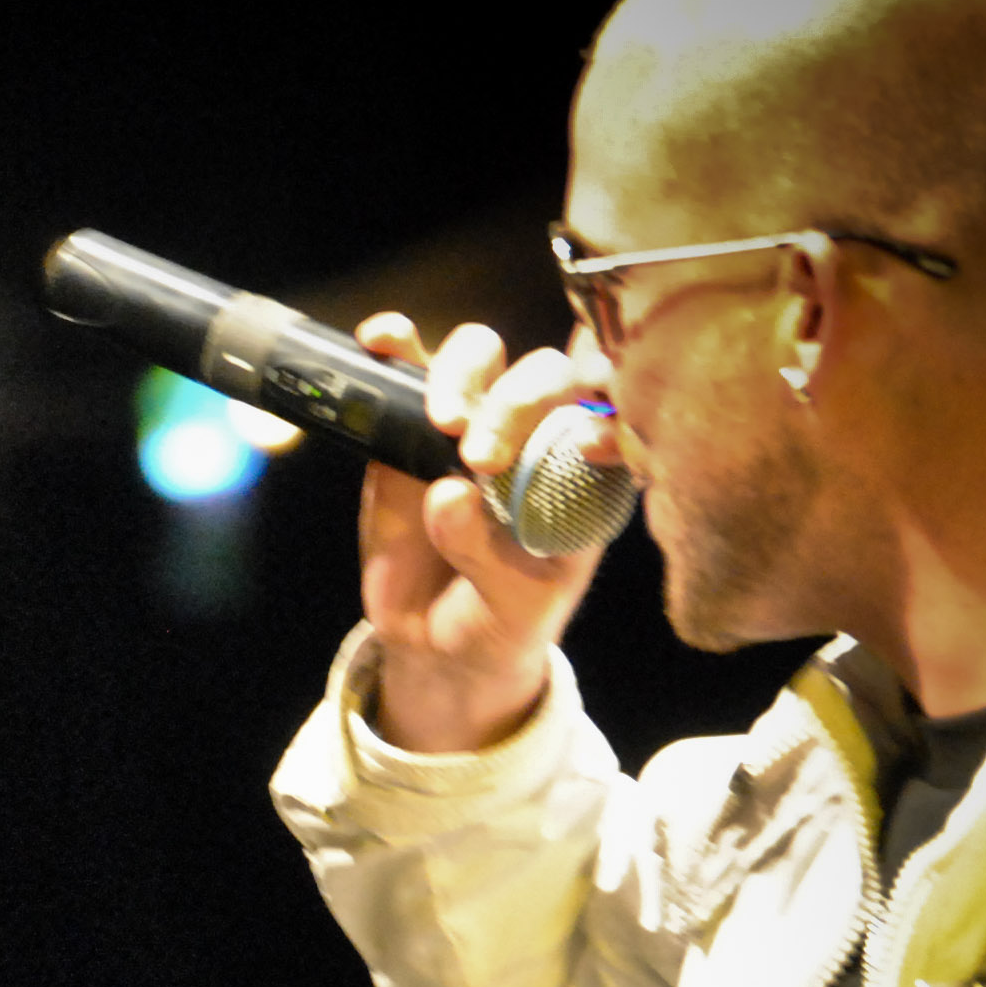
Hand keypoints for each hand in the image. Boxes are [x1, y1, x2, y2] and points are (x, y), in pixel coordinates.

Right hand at [351, 315, 615, 752]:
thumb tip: (447, 493)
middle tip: (478, 457)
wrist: (436, 646)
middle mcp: (535, 436)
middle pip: (541, 374)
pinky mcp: (410, 429)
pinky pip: (407, 371)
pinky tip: (381, 340)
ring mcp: (473, 426)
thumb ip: (488, 556)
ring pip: (480, 356)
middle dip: (514, 401)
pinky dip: (395, 346)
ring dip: (460, 372)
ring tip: (440, 421)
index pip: (604, 411)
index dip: (592, 410)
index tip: (572, 449)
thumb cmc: (500, 624)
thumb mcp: (513, 609)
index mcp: (583, 474)